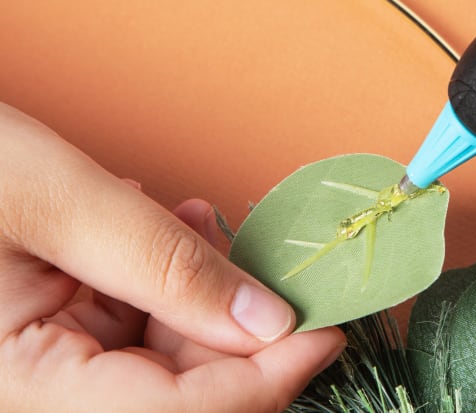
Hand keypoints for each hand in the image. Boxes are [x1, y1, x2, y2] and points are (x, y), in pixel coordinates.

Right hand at [0, 102, 345, 411]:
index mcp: (22, 391)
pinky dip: (170, 278)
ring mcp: (51, 367)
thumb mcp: (51, 200)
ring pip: (168, 356)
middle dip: (238, 326)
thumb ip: (163, 264)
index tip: (326, 331)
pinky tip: (172, 227)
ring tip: (199, 224)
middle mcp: (39, 394)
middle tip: (267, 261)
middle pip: (182, 390)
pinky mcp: (57, 337)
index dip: (267, 379)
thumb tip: (266, 319)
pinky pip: (138, 324)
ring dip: (204, 291)